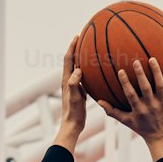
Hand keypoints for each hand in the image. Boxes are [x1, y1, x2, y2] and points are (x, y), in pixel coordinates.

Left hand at [53, 35, 85, 151]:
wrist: (73, 125)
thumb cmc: (73, 112)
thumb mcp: (75, 97)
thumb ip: (75, 83)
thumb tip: (78, 70)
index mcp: (67, 80)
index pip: (68, 59)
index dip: (72, 47)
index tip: (77, 36)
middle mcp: (69, 81)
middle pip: (72, 61)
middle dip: (77, 49)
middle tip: (84, 39)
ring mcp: (73, 87)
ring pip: (77, 68)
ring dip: (82, 59)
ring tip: (90, 51)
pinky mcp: (79, 92)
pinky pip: (83, 77)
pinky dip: (88, 70)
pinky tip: (96, 71)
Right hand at [99, 56, 162, 159]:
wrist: (160, 135)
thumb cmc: (140, 126)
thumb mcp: (126, 121)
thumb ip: (112, 111)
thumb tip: (99, 101)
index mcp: (139, 110)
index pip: (131, 95)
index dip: (126, 83)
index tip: (120, 71)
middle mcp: (151, 105)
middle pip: (146, 88)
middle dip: (141, 75)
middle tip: (136, 61)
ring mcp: (162, 102)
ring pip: (160, 84)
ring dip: (156, 72)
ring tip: (152, 59)